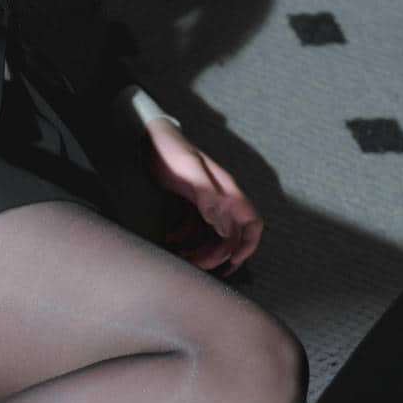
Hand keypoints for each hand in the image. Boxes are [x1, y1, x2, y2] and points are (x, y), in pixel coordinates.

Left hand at [140, 118, 263, 273]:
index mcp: (227, 191)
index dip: (248, 245)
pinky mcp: (189, 204)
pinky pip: (194, 229)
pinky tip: (170, 241)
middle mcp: (220, 200)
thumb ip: (208, 196)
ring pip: (210, 236)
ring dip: (199, 251)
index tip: (232, 262)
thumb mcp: (189, 169)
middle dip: (215, 255)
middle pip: (229, 237)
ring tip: (180, 258)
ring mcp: (205, 203)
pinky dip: (185, 239)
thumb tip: (223, 227)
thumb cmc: (173, 150)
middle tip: (194, 265)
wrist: (151, 137)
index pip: (251, 223)